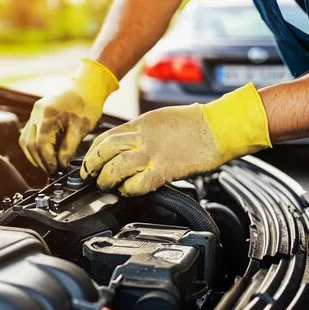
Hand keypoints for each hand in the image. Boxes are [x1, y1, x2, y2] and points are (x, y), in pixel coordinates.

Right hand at [19, 59, 117, 172]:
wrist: (87, 86)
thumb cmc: (87, 105)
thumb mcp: (81, 129)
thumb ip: (68, 148)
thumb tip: (60, 165)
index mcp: (48, 116)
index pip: (40, 146)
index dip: (47, 162)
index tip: (56, 171)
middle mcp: (37, 113)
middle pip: (29, 145)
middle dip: (40, 161)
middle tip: (53, 171)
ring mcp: (34, 113)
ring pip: (25, 141)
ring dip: (34, 156)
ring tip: (48, 165)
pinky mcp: (36, 114)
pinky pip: (29, 134)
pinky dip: (34, 147)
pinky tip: (46, 153)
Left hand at [81, 83, 270, 196]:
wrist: (218, 127)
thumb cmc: (195, 123)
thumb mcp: (159, 119)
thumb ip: (140, 131)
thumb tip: (127, 145)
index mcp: (140, 123)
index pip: (105, 137)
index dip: (92, 152)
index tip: (89, 162)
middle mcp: (142, 137)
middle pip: (104, 152)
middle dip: (92, 167)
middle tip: (90, 177)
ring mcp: (152, 154)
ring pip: (115, 168)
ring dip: (107, 180)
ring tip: (107, 186)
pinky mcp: (164, 170)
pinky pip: (137, 184)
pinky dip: (128, 190)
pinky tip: (128, 191)